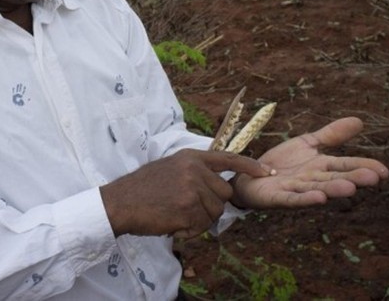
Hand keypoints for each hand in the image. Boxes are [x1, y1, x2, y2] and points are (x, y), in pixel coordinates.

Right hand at [100, 149, 271, 237]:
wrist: (120, 201)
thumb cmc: (142, 188)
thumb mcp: (170, 167)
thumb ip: (194, 172)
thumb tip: (217, 186)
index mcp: (190, 157)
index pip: (228, 158)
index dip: (250, 165)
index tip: (268, 172)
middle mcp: (194, 170)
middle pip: (224, 193)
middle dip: (212, 205)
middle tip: (187, 208)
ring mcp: (192, 188)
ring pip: (214, 212)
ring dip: (199, 220)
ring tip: (176, 215)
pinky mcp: (188, 208)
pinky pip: (202, 226)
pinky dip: (190, 230)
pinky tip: (173, 223)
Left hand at [231, 117, 388, 209]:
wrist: (250, 176)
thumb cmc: (282, 163)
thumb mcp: (307, 144)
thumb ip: (331, 135)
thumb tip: (360, 121)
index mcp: (321, 167)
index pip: (345, 165)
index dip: (363, 167)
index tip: (384, 171)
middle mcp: (312, 180)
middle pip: (334, 178)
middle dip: (352, 178)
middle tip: (373, 178)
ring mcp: (295, 190)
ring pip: (317, 189)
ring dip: (332, 190)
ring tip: (350, 189)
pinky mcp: (277, 197)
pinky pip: (292, 199)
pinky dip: (304, 199)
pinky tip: (319, 199)